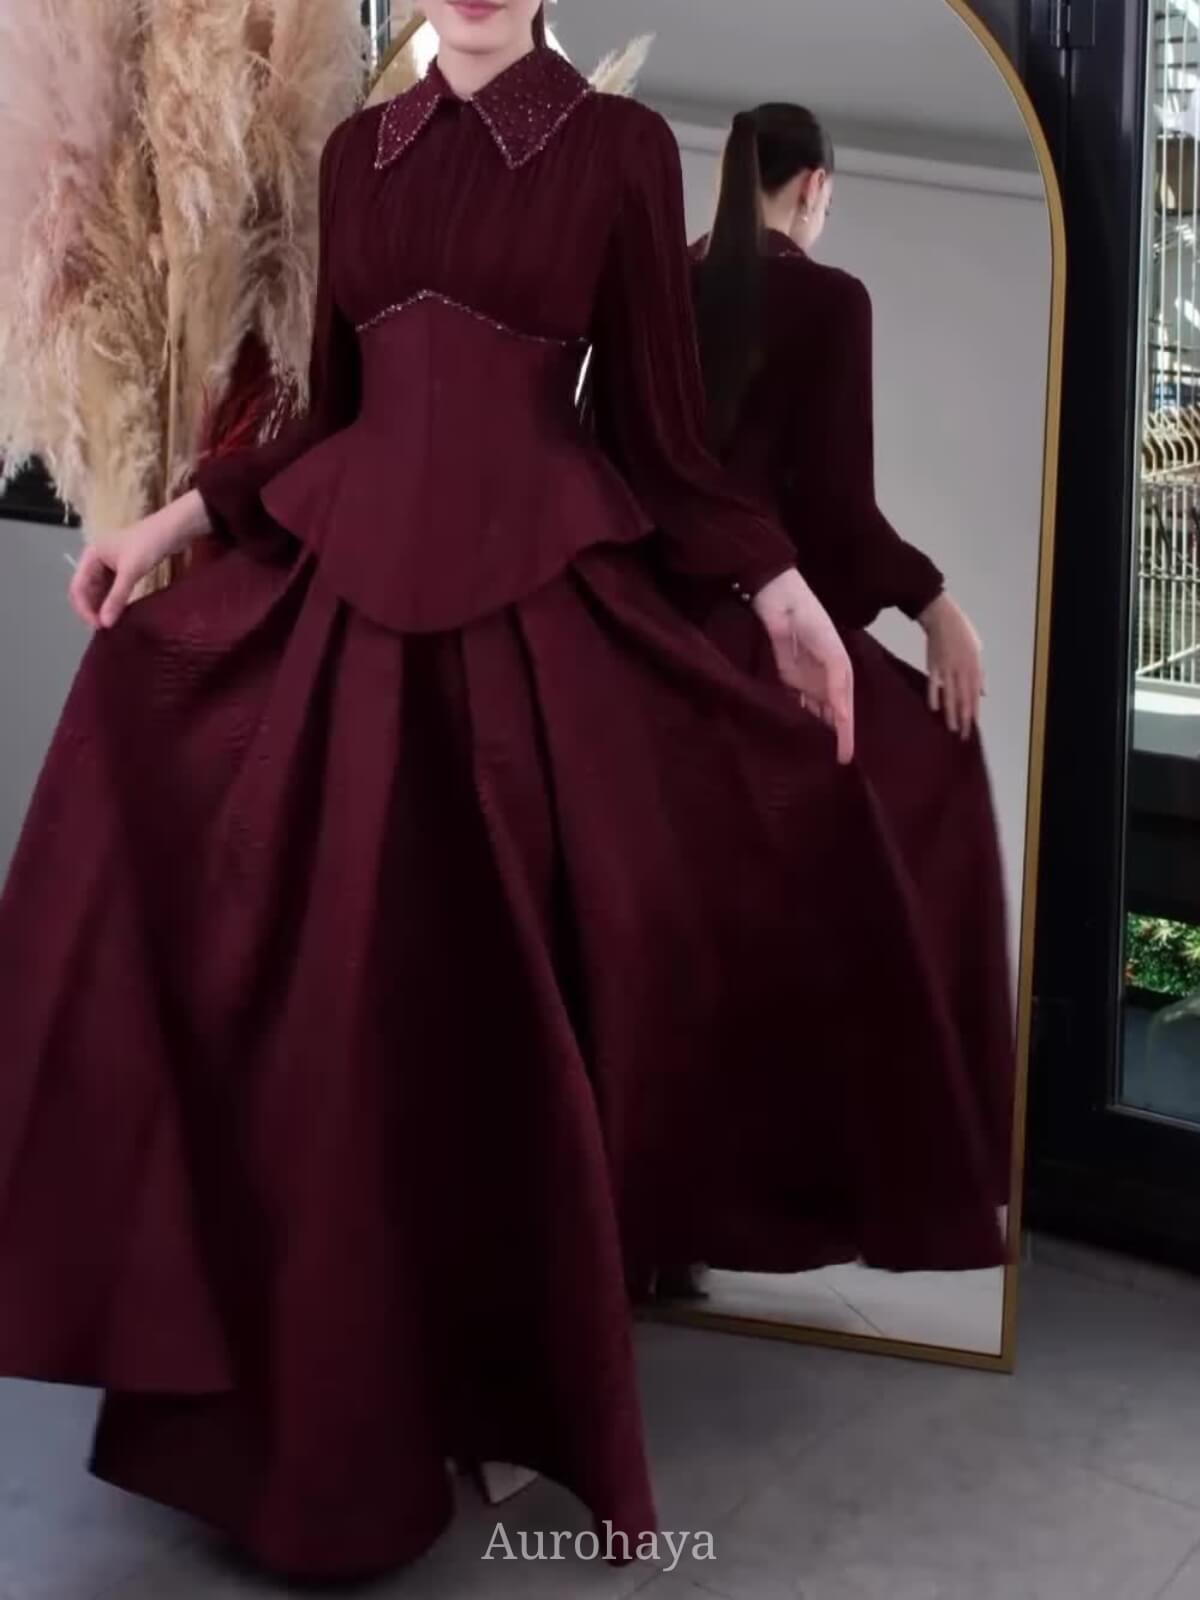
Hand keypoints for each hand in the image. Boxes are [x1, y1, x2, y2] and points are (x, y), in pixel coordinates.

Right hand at [69, 492, 207, 629]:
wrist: (173, 529)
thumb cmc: (148, 544)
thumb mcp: (131, 571)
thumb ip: (117, 597)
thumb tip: (105, 624)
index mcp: (90, 556)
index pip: (77, 587)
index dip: (84, 609)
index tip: (98, 626)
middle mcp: (96, 560)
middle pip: (86, 590)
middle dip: (92, 609)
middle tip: (105, 629)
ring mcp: (109, 564)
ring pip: (99, 591)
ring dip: (103, 607)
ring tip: (112, 624)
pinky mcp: (124, 569)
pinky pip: (113, 589)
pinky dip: (114, 601)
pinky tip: (121, 613)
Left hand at [752, 569, 854, 763]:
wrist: (778, 600)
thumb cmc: (810, 620)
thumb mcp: (830, 650)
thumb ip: (835, 682)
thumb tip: (840, 716)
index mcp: (841, 673)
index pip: (844, 711)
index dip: (845, 734)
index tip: (845, 759)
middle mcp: (824, 681)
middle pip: (829, 716)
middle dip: (831, 738)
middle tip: (829, 767)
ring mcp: (804, 681)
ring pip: (811, 713)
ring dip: (812, 732)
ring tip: (812, 759)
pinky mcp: (783, 678)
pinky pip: (790, 703)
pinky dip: (792, 718)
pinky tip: (791, 736)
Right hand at [920, 592, 983, 738]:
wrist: (942, 617)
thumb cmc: (961, 632)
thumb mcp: (978, 650)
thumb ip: (980, 674)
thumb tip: (983, 693)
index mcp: (974, 666)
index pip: (975, 694)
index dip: (974, 712)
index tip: (973, 727)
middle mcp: (962, 669)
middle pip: (964, 698)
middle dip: (964, 718)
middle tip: (962, 734)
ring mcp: (947, 668)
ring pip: (949, 695)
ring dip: (950, 713)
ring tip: (951, 728)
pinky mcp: (933, 664)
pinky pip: (933, 683)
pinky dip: (933, 696)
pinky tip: (934, 709)